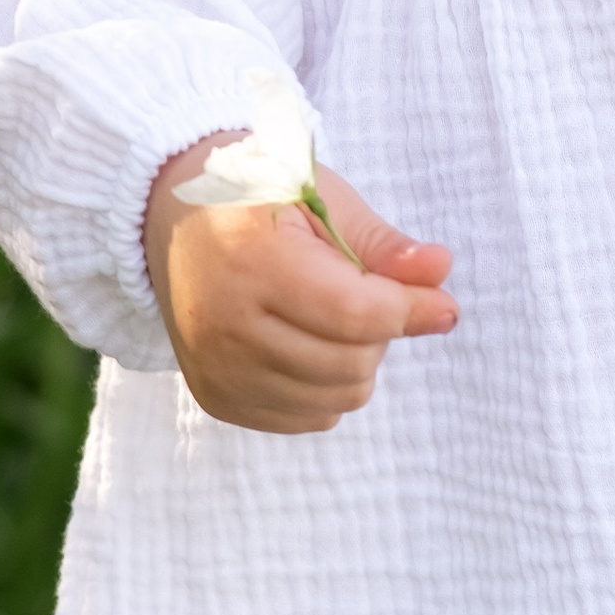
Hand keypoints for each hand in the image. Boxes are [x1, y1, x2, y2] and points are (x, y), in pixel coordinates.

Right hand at [145, 133, 457, 433]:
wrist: (171, 217)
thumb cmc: (258, 196)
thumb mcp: (320, 196)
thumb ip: (381, 242)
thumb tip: (439, 273)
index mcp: (251, 260)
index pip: (352, 313)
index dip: (410, 311)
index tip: (444, 305)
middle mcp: (225, 324)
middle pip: (348, 364)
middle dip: (382, 331)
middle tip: (369, 292)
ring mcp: (216, 368)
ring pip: (333, 400)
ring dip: (358, 362)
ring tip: (337, 315)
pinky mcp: (215, 397)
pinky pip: (304, 419)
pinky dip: (327, 389)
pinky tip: (313, 344)